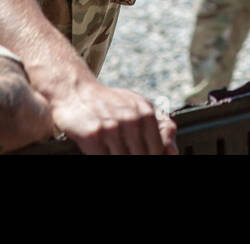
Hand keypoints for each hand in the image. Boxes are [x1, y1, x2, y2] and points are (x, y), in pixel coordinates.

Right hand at [50, 79, 177, 154]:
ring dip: (120, 158)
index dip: (154, 157)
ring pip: (124, 159)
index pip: (158, 149)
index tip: (148, 157)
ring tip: (117, 152)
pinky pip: (104, 159)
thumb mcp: (138, 107)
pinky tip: (104, 153)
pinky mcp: (93, 135)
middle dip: (138, 159)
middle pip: (142, 156)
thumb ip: (159, 127)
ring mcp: (112, 128)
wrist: (75, 90)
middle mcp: (131, 119)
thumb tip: (174, 152)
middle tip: (129, 153)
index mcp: (146, 112)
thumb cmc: (108, 102)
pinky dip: (105, 158)